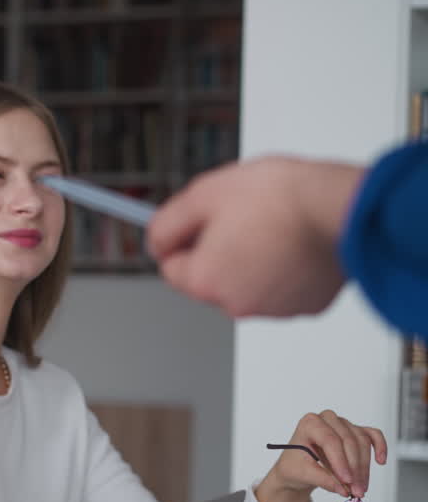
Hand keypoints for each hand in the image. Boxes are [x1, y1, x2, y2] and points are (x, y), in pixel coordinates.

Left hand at [147, 156, 362, 318]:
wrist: (345, 209)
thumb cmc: (281, 198)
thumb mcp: (205, 193)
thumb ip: (169, 221)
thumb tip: (155, 240)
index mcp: (205, 280)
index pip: (171, 267)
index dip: (182, 240)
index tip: (194, 224)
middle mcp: (235, 304)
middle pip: (209, 277)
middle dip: (218, 250)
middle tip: (240, 217)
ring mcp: (274, 308)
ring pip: (247, 282)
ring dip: (252, 259)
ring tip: (274, 226)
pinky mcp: (306, 305)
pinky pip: (283, 285)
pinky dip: (285, 267)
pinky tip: (297, 242)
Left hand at [257, 411, 386, 501]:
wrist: (298, 466)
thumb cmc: (295, 465)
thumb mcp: (302, 474)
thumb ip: (322, 480)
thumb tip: (343, 489)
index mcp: (309, 424)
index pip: (330, 440)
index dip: (340, 461)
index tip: (347, 480)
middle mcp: (327, 419)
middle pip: (349, 442)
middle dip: (354, 469)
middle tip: (356, 490)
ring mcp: (343, 424)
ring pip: (362, 442)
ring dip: (364, 467)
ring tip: (360, 488)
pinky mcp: (355, 431)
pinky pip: (372, 435)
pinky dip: (379, 447)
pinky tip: (380, 461)